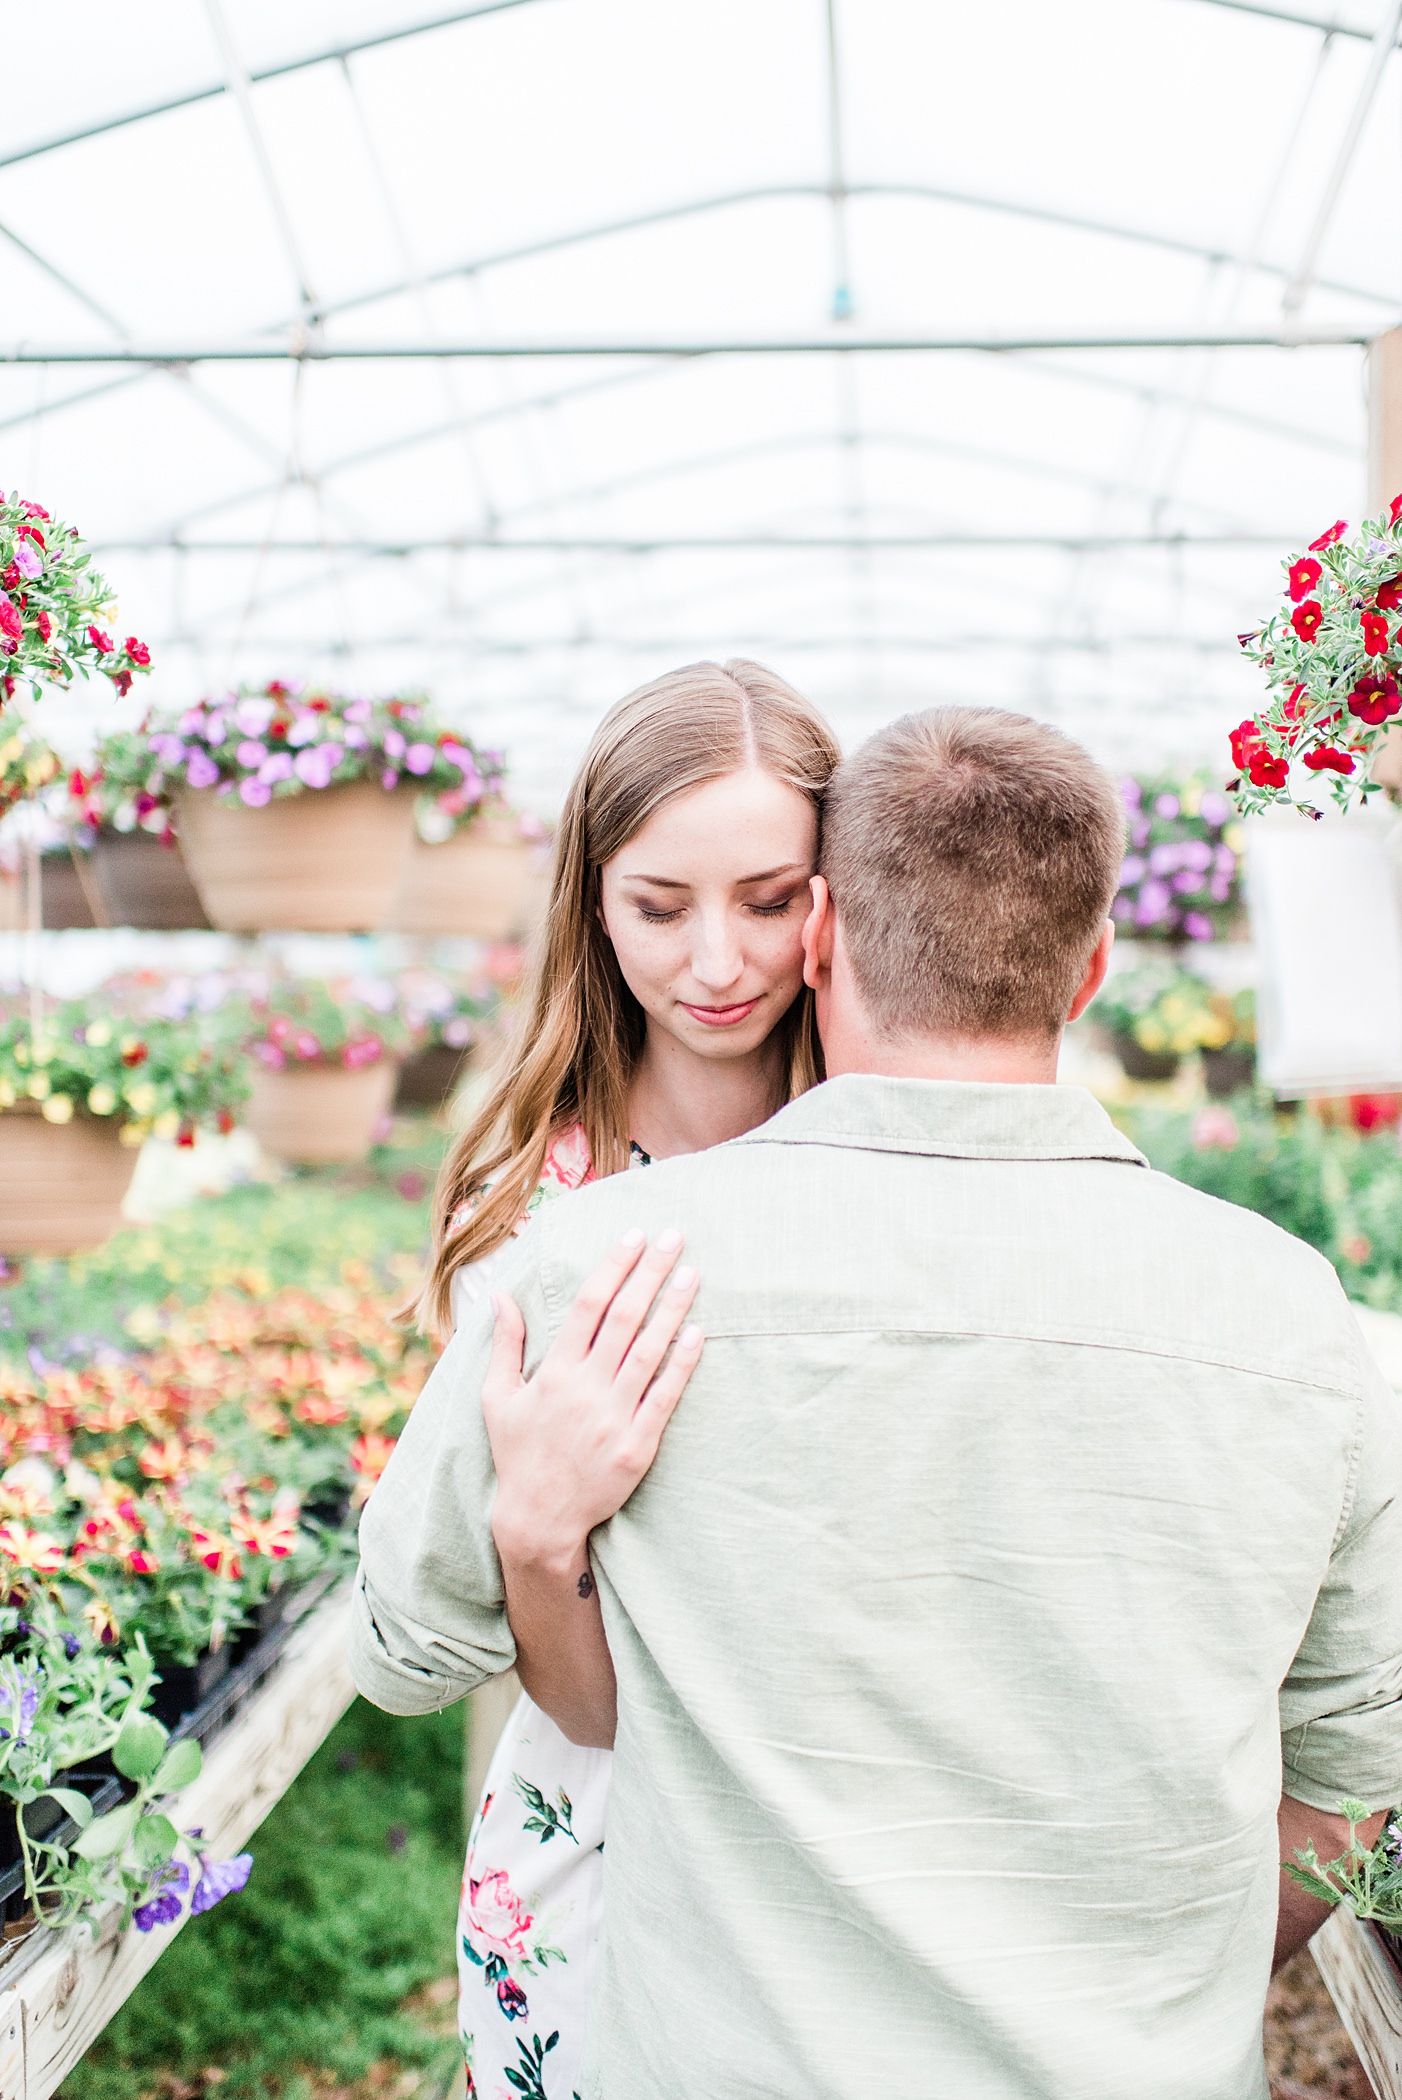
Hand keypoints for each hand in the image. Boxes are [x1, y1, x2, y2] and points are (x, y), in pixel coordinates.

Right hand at [484, 1227, 703, 1568]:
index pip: (588, 1306)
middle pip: (623, 1318)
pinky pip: (664, 1398)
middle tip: (673, 1237)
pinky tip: (697, 1335)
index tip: (634, 1237)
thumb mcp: (497, 1397)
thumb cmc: (518, 1453)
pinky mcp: (637, 1446)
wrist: (539, 1519)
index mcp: (553, 1373)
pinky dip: (681, 1365)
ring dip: (672, 1310)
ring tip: (691, 1275)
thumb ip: (506, 1344)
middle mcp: (585, 1389)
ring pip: (648, 1352)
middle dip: (649, 1273)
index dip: (613, 1267)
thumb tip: (500, 1295)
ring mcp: (613, 1418)